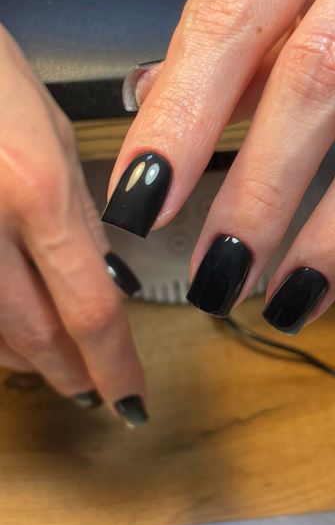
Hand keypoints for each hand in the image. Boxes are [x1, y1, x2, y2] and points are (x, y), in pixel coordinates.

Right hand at [0, 25, 146, 420]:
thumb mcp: (51, 129)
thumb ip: (79, 209)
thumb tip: (106, 273)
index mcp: (36, 190)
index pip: (90, 308)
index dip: (115, 364)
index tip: (132, 395)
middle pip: (35, 337)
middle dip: (71, 373)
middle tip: (94, 391)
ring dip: (27, 360)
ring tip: (55, 364)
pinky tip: (7, 334)